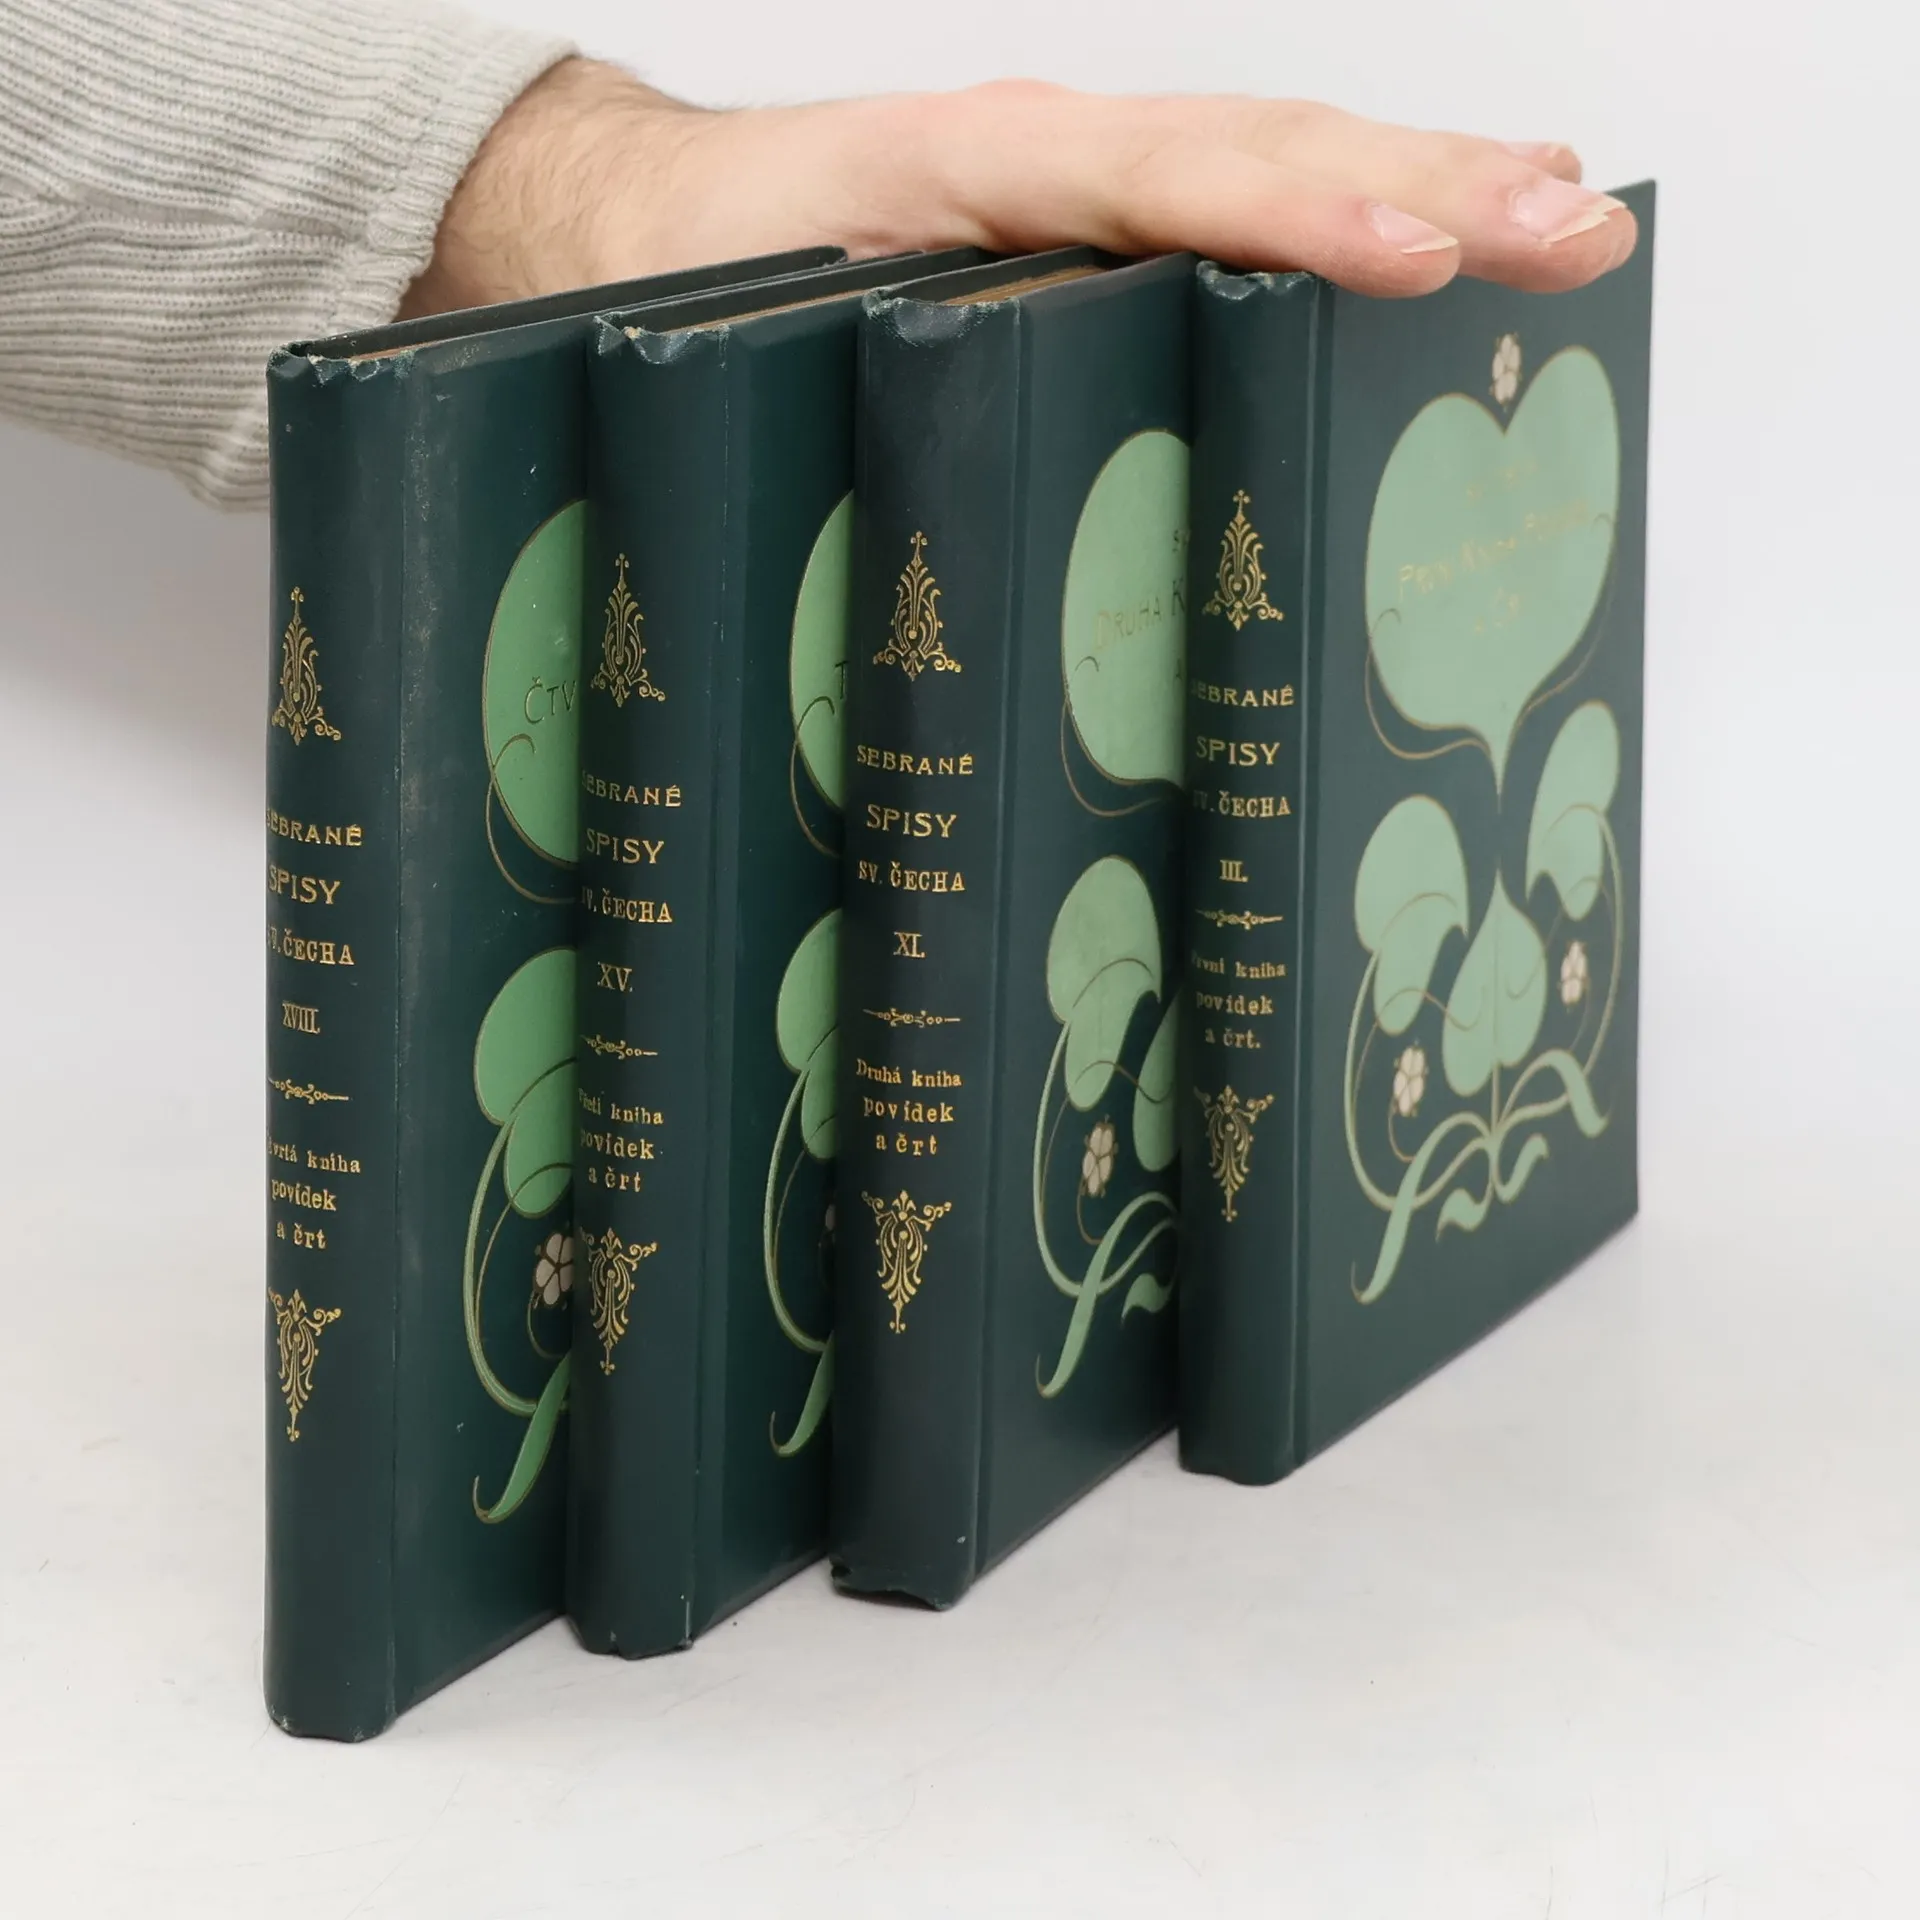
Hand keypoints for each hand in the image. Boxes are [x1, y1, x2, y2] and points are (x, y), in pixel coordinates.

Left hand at [400, 59, 1635, 318]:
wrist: (620, 226)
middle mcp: (1047, 164)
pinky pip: (1226, 205)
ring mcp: (1075, 189)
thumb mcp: (756, 335)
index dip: (1292, 216)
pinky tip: (1429, 242)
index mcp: (973, 175)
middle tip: (1575, 232)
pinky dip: (1344, 212)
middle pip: (1263, 150)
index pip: (1166, 179)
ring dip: (1421, 185)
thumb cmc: (686, 283)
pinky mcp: (1080, 228)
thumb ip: (856, 390)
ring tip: (1555, 222)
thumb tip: (950, 532)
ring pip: (1267, 164)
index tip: (1413, 252)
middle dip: (1430, 187)